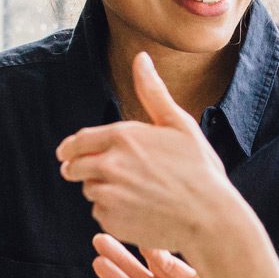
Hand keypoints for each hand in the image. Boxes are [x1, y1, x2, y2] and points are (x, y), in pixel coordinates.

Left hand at [57, 52, 238, 252]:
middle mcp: (109, 164)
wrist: (210, 217)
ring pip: (89, 190)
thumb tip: (141, 57)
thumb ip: (153, 92)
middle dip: (84, 169)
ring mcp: (109, 194)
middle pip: (74, 167)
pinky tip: (139, 210)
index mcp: (123, 136)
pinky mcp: (112, 220)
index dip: (71, 148)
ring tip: (134, 192)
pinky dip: (113, 213)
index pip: (77, 141)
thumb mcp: (179, 124)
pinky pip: (101, 213)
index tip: (68, 153)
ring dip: (102, 190)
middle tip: (105, 175)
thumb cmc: (200, 169)